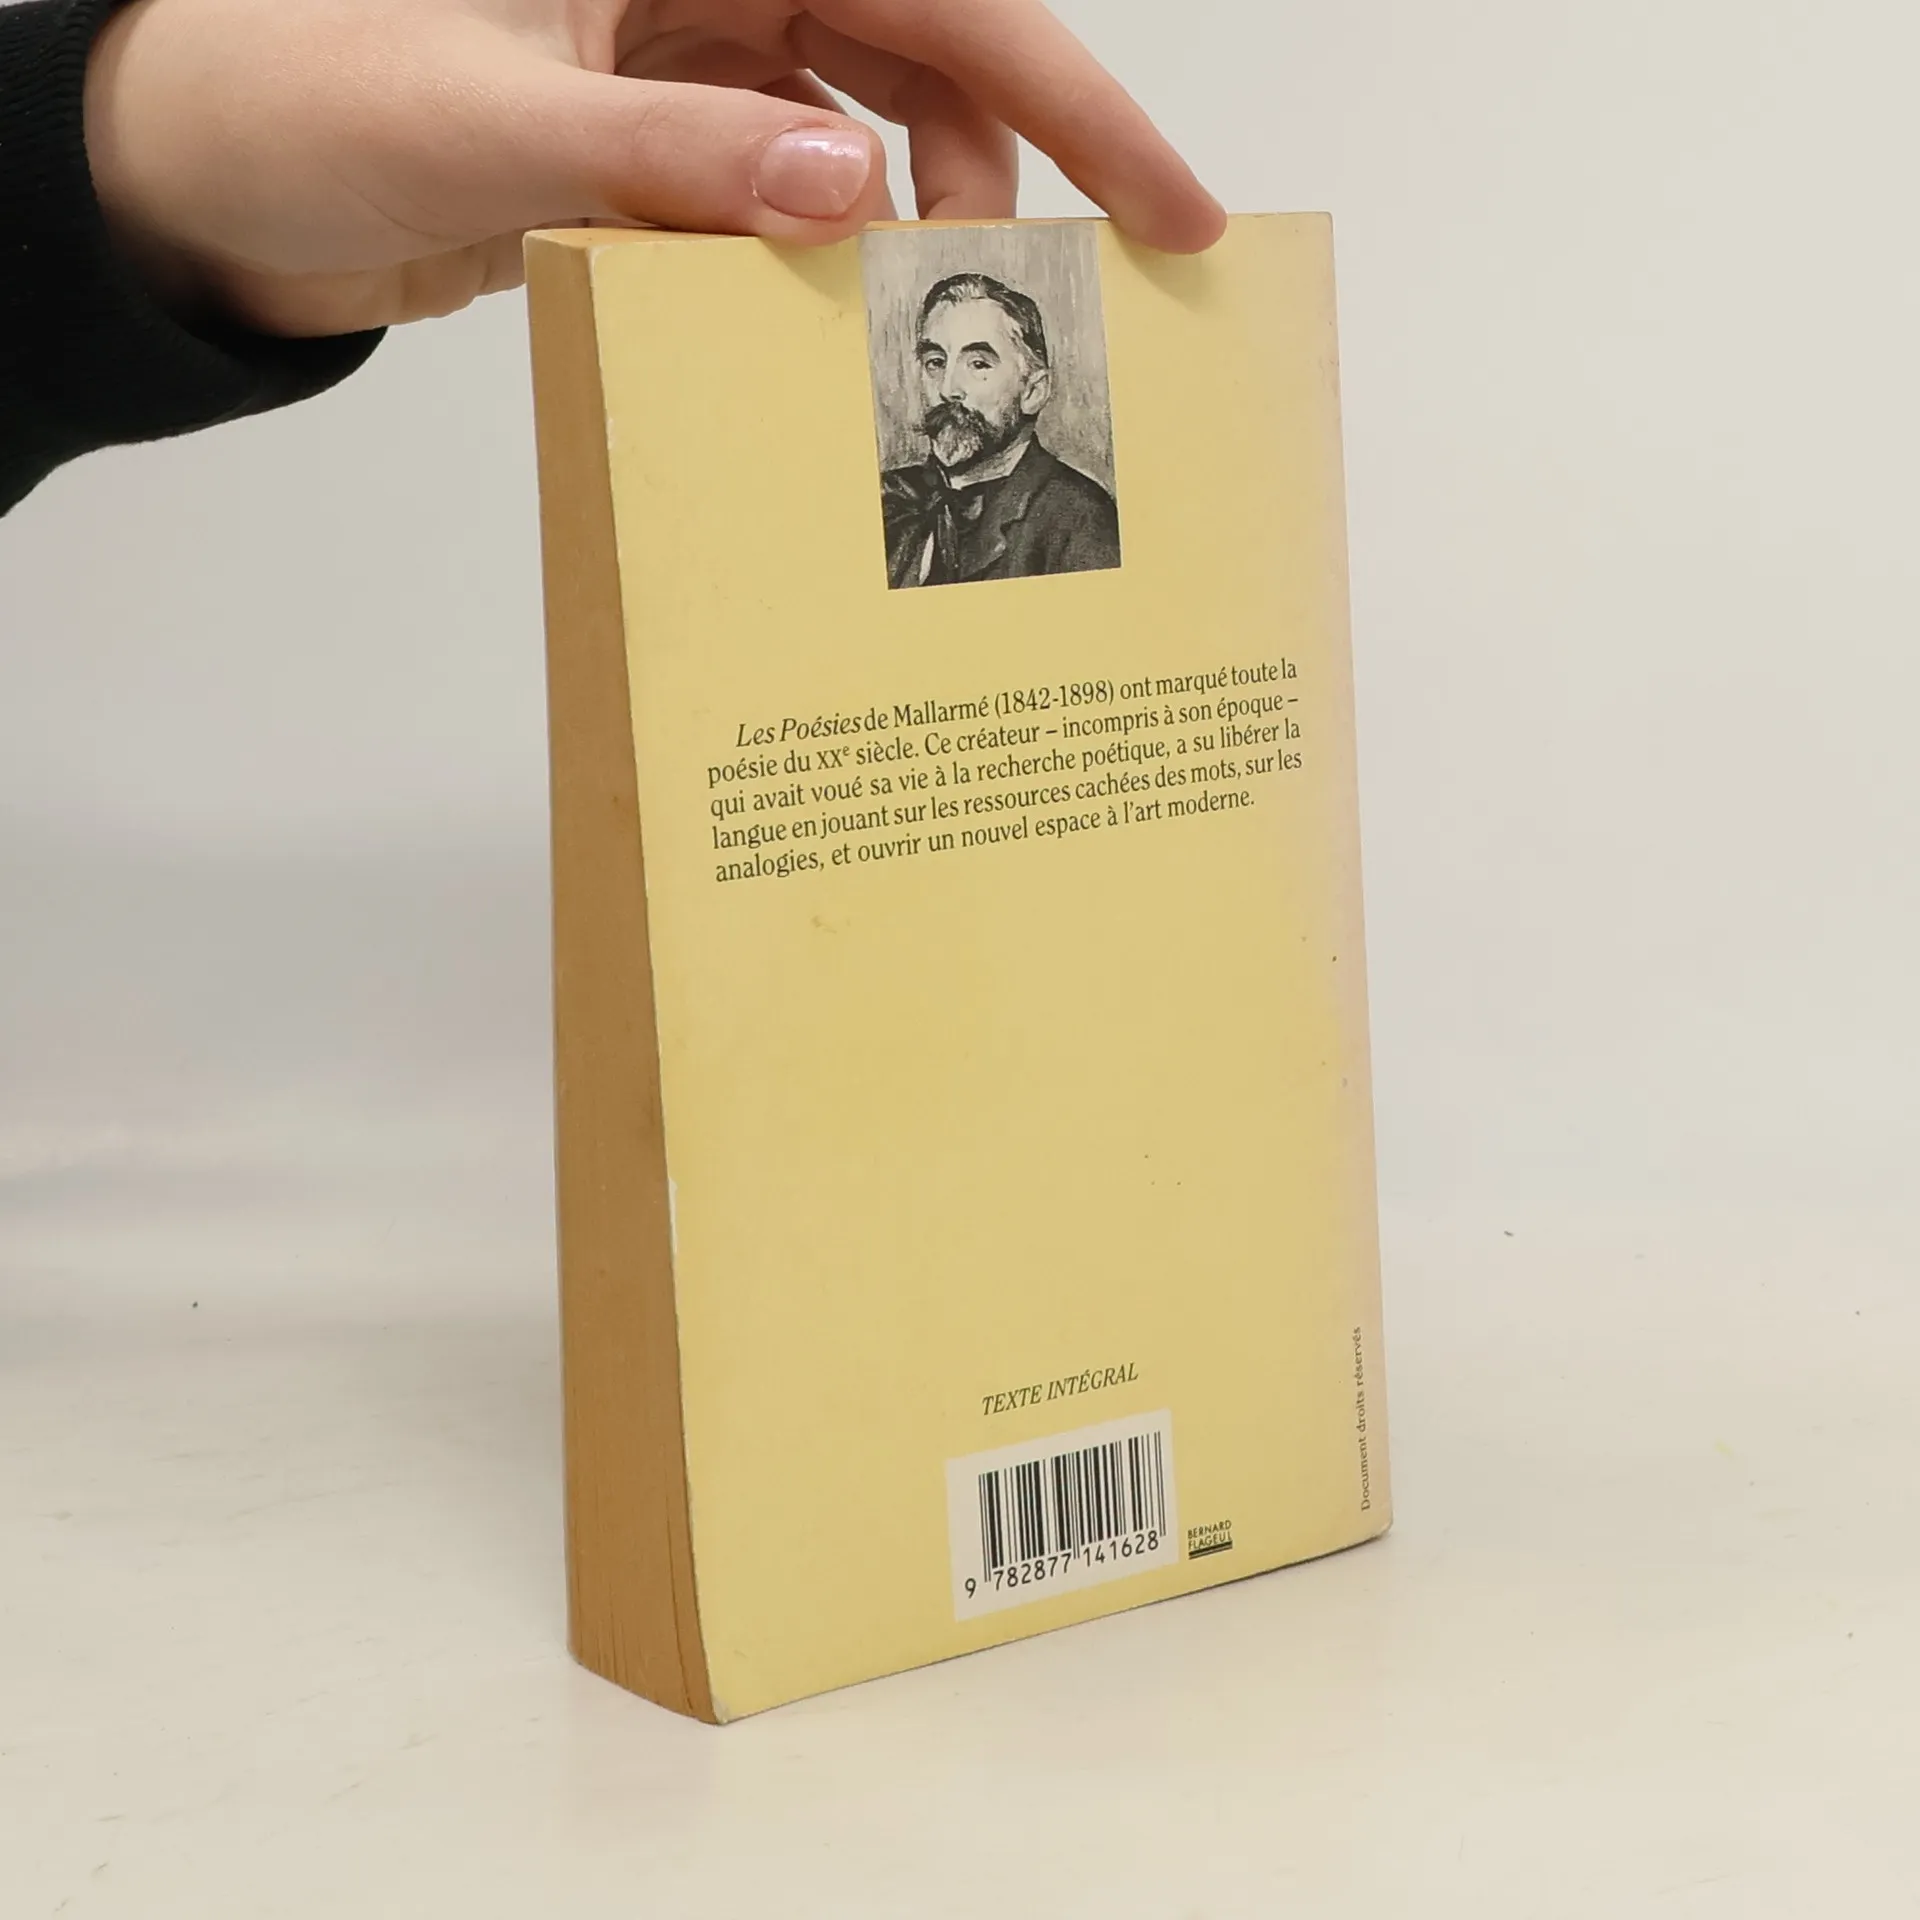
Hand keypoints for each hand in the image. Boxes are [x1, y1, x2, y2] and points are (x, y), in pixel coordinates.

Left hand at [83, 0, 1226, 339]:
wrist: (198, 182)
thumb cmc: (295, 94)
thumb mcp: (490, 117)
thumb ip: (672, 153)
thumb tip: (849, 192)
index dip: (1072, 98)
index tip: (1170, 207)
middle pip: (926, 65)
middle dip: (992, 187)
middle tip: (1013, 322)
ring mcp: (686, 62)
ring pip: (861, 138)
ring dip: (899, 239)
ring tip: (901, 343)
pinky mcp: (654, 145)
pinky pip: (778, 201)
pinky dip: (812, 267)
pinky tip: (815, 333)